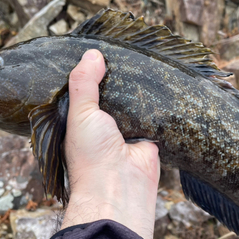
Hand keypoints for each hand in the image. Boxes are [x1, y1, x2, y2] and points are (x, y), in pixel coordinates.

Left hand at [61, 49, 159, 238]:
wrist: (120, 187)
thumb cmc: (91, 155)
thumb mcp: (80, 113)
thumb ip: (84, 83)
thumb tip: (93, 54)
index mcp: (81, 121)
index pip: (84, 92)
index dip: (89, 74)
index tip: (96, 51)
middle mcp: (103, 126)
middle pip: (111, 95)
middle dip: (116, 79)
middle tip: (123, 52)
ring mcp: (126, 131)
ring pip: (132, 102)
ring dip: (136, 89)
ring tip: (142, 60)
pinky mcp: (148, 136)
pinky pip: (152, 113)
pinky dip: (155, 102)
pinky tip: (158, 81)